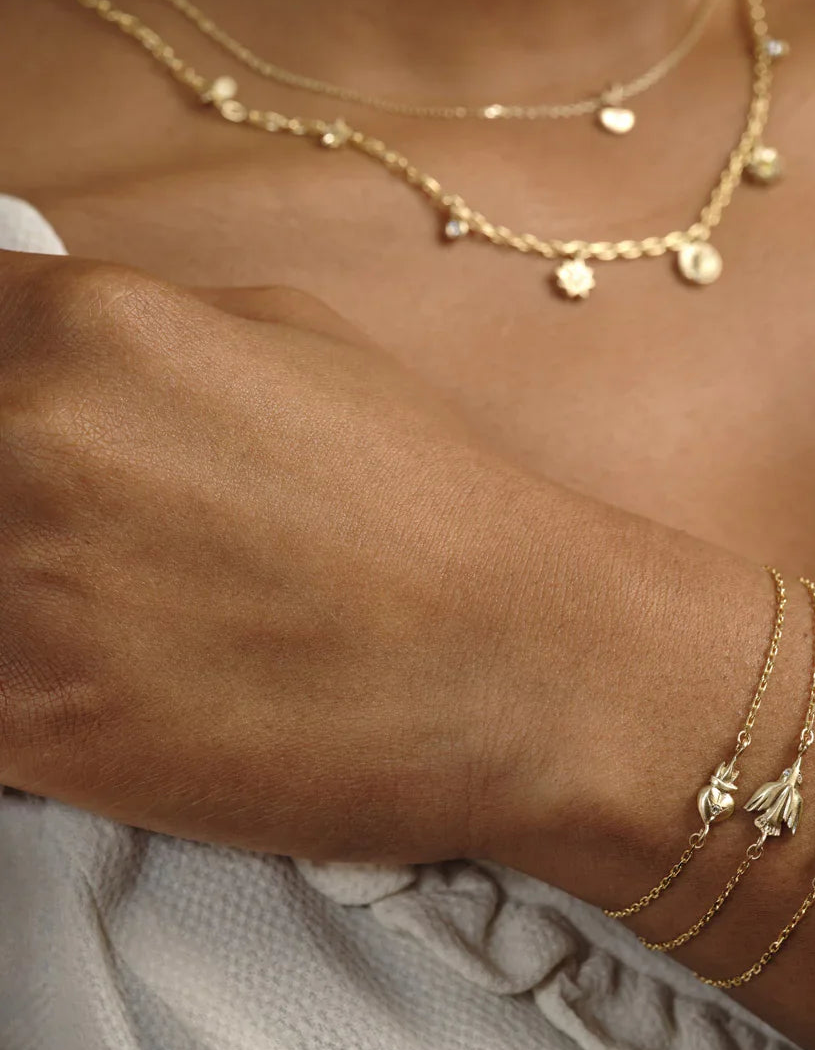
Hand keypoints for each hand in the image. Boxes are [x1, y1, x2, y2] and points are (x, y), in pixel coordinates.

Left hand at [0, 252, 600, 862]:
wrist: (527, 671)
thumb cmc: (429, 509)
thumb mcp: (290, 348)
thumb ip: (131, 338)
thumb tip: (39, 355)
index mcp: (91, 325)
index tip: (25, 459)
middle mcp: (27, 435)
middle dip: (0, 509)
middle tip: (84, 559)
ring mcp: (16, 588)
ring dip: (3, 607)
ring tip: (101, 628)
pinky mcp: (31, 724)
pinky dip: (13, 699)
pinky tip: (90, 700)